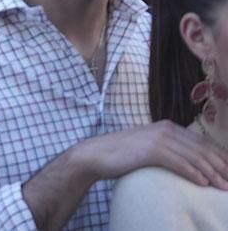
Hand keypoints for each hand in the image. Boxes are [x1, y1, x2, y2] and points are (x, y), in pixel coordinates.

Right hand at [76, 120, 227, 189]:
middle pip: (202, 149)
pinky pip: (180, 163)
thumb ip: (169, 148)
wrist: (96, 154)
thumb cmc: (122, 154)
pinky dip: (194, 173)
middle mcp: (166, 129)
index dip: (219, 156)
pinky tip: (204, 183)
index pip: (202, 142)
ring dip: (213, 173)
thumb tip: (189, 161)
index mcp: (168, 127)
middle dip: (221, 166)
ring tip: (223, 186)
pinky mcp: (151, 149)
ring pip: (195, 157)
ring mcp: (158, 138)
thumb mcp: (149, 146)